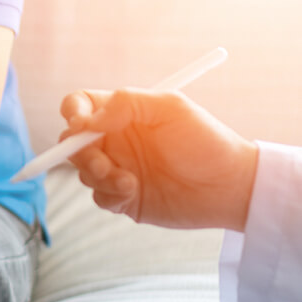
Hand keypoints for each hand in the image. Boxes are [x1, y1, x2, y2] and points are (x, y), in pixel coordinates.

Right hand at [60, 88, 257, 230]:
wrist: (229, 187)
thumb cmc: (206, 142)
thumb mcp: (170, 108)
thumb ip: (126, 104)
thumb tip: (87, 121)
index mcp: (122, 113)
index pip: (80, 105)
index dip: (72, 112)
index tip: (80, 126)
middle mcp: (115, 139)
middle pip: (73, 142)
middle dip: (80, 154)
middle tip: (103, 165)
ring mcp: (117, 168)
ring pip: (83, 172)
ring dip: (99, 178)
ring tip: (130, 182)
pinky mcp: (122, 197)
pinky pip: (98, 197)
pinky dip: (109, 196)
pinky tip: (134, 193)